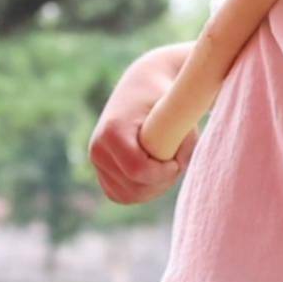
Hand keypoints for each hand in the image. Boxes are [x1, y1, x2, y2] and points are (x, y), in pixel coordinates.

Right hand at [90, 43, 197, 204]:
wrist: (141, 85)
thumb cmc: (163, 96)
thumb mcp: (178, 110)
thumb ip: (185, 138)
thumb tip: (180, 165)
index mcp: (112, 132)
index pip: (138, 170)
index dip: (164, 173)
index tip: (177, 161)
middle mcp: (98, 148)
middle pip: (134, 188)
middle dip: (161, 181)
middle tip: (176, 162)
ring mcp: (97, 162)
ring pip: (128, 195)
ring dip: (153, 187)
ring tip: (166, 164)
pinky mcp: (102, 172)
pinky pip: (122, 195)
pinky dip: (142, 190)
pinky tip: (155, 172)